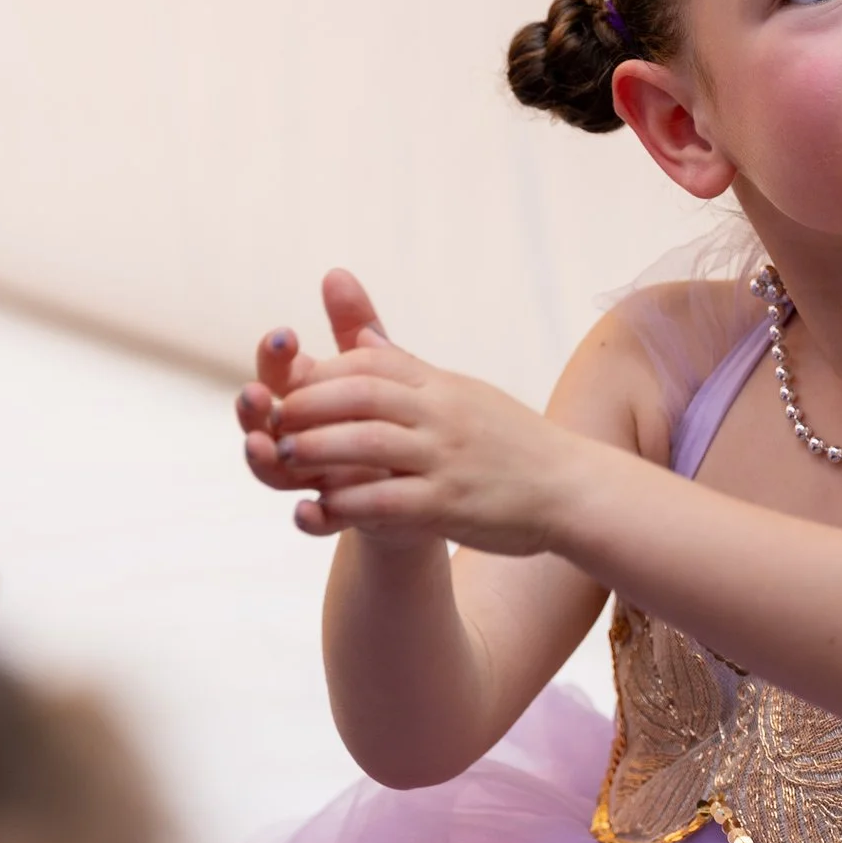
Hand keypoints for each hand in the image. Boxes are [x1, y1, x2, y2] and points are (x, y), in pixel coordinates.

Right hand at [237, 270, 393, 500]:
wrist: (421, 478)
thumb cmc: (388, 414)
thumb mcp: (380, 369)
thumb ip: (356, 327)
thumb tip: (336, 273)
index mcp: (306, 396)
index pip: (278, 370)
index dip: (275, 354)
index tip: (285, 334)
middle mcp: (298, 436)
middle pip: (262, 420)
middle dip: (252, 408)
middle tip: (253, 393)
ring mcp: (311, 477)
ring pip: (273, 469)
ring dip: (261, 457)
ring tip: (260, 445)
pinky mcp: (336, 513)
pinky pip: (315, 518)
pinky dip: (309, 517)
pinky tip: (306, 512)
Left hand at [255, 270, 581, 554]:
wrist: (573, 490)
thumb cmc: (514, 443)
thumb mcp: (463, 393)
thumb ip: (407, 368)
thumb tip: (362, 333)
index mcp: (442, 385)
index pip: (371, 362)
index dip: (322, 372)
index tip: (287, 384)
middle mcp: (443, 414)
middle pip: (361, 395)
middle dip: (308, 404)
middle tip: (268, 417)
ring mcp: (448, 458)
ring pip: (367, 444)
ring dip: (317, 448)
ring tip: (280, 457)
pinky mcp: (451, 504)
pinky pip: (387, 500)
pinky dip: (347, 502)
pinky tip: (316, 509)